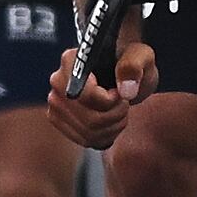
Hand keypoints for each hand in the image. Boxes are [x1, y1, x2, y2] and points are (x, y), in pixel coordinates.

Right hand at [47, 27, 156, 149]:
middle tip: (124, 103)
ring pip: (88, 133)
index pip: (85, 95)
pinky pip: (85, 140)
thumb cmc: (130, 61)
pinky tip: (111, 122)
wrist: (121, 73)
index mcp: (71, 60)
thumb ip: (133, 66)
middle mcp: (58, 82)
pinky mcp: (59, 120)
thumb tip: (125, 90)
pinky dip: (105, 137)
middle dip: (116, 115)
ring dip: (113, 127)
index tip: (120, 93)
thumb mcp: (140, 56)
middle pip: (89, 119)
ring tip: (120, 111)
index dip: (109, 101)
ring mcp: (56, 103)